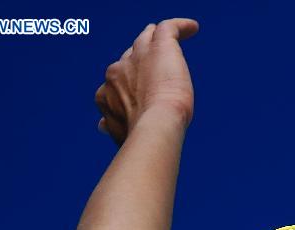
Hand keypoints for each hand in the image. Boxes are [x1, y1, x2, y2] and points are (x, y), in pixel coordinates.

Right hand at [95, 18, 199, 145]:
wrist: (155, 125)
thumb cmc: (140, 136)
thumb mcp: (120, 130)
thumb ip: (113, 123)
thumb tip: (102, 125)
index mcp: (108, 90)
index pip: (118, 79)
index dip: (127, 82)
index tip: (137, 88)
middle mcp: (119, 69)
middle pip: (130, 55)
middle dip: (140, 59)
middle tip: (155, 64)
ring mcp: (139, 54)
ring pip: (146, 37)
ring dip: (154, 38)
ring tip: (167, 40)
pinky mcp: (160, 45)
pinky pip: (169, 28)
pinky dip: (181, 27)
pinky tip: (192, 29)